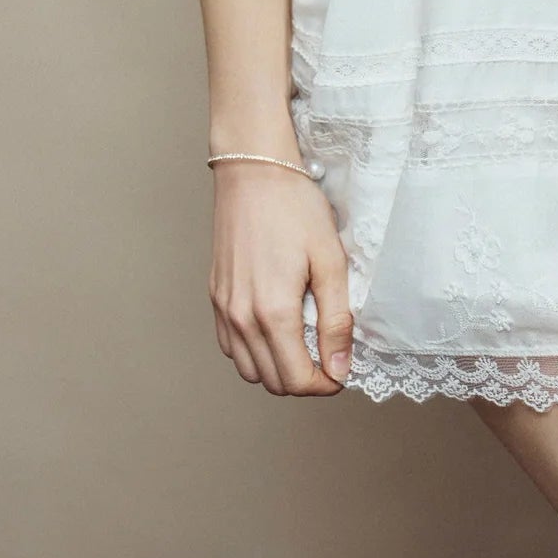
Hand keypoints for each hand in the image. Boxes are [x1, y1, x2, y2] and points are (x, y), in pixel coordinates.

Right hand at [208, 159, 354, 393]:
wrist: (255, 173)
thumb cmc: (296, 209)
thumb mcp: (330, 261)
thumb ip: (336, 320)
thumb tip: (339, 368)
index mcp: (272, 312)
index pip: (296, 379)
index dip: (325, 384)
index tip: (342, 370)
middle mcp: (241, 318)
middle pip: (272, 381)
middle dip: (304, 380)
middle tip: (329, 357)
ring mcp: (223, 309)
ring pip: (248, 370)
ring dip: (277, 369)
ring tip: (305, 343)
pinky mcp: (215, 297)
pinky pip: (231, 347)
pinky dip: (254, 353)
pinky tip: (276, 329)